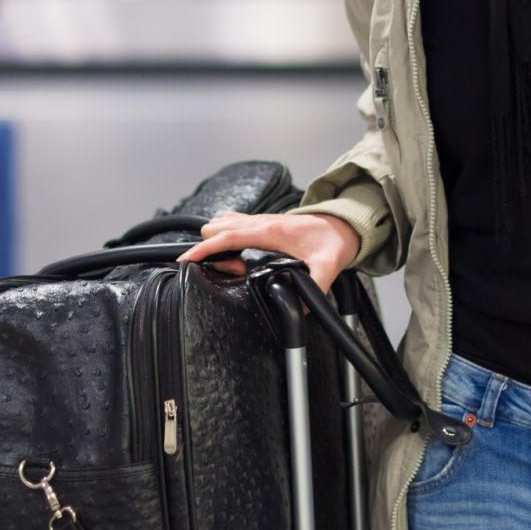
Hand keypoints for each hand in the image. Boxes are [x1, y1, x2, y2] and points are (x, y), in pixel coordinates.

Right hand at [177, 212, 360, 293]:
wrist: (343, 226)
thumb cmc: (333, 241)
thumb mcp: (327, 268)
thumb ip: (314, 289)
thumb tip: (298, 309)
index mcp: (270, 231)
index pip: (227, 236)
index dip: (204, 249)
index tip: (187, 261)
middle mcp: (260, 221)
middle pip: (216, 228)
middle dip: (212, 252)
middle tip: (230, 273)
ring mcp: (259, 220)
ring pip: (221, 225)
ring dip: (219, 245)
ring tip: (236, 267)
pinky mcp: (260, 223)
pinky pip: (232, 225)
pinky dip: (227, 239)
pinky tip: (239, 256)